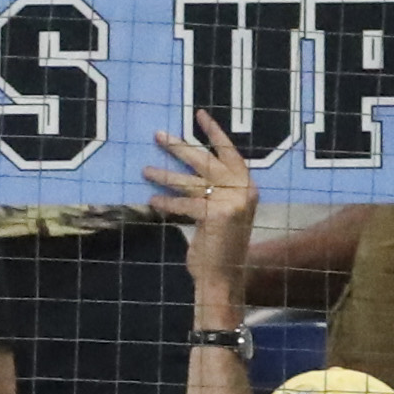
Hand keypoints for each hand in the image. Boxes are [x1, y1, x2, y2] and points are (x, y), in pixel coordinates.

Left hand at [142, 110, 258, 307]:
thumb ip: (211, 192)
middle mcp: (244, 191)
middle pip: (206, 161)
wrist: (223, 279)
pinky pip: (185, 203)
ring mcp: (232, 202)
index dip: (214, 133)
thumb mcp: (219, 214)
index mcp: (248, 187)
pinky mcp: (217, 215)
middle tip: (158, 136)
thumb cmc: (217, 248)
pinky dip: (167, 203)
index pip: (230, 152)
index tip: (198, 114)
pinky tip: (153, 201)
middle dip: (180, 147)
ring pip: (191, 181)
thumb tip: (182, 172)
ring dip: (165, 175)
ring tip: (145, 170)